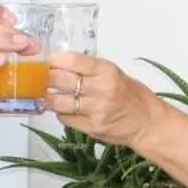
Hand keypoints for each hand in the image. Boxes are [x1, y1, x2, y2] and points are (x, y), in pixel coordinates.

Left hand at [46, 53, 162, 146]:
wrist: (148, 122)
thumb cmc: (131, 95)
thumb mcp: (114, 73)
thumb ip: (89, 69)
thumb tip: (59, 63)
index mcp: (106, 71)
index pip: (72, 61)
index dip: (54, 60)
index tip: (46, 61)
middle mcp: (101, 89)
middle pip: (61, 80)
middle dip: (46, 78)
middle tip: (40, 77)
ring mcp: (96, 110)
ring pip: (59, 102)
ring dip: (49, 98)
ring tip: (47, 94)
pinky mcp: (92, 128)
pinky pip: (66, 118)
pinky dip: (61, 113)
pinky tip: (64, 109)